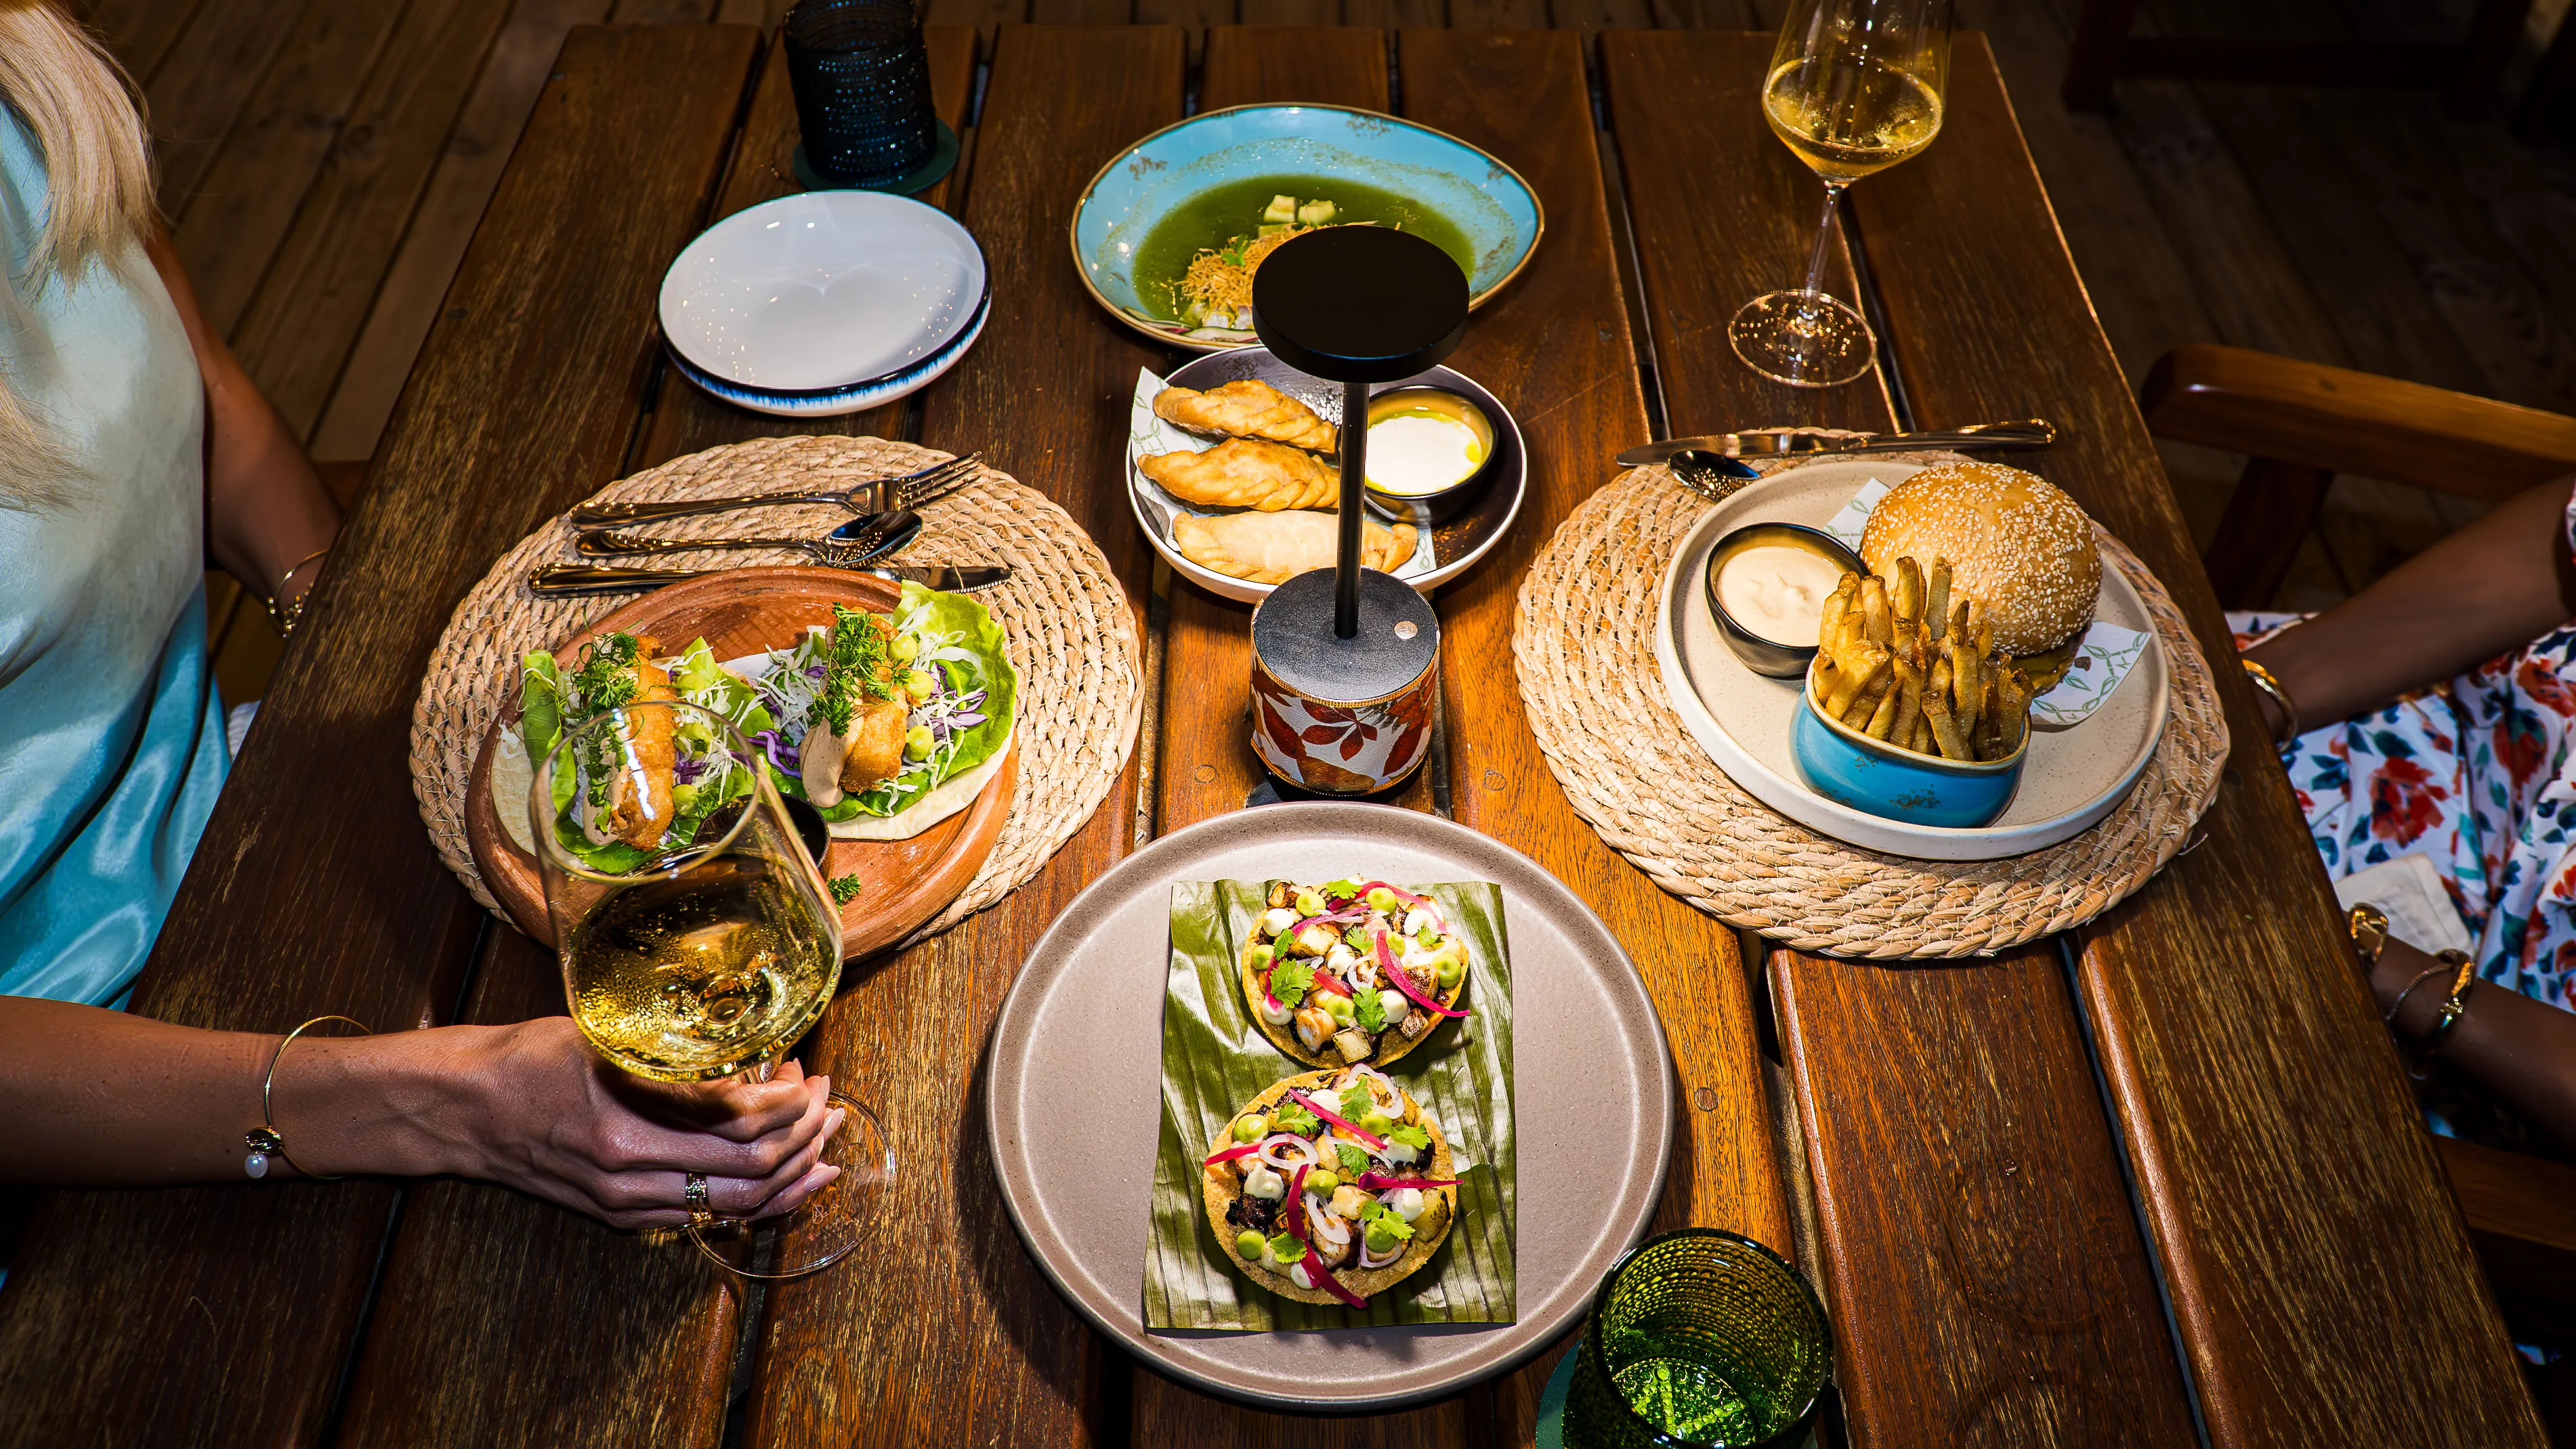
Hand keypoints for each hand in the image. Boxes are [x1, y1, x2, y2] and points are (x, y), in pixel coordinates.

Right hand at [419, 1018, 842, 1229]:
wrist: (462, 1109)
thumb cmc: (528, 1057)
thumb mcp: (605, 1036)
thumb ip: (674, 1055)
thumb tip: (752, 1060)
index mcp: (627, 1119)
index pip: (739, 1120)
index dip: (788, 1101)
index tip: (806, 1075)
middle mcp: (629, 1170)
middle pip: (750, 1168)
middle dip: (805, 1137)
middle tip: (829, 1106)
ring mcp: (624, 1200)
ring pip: (735, 1204)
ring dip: (792, 1175)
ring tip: (826, 1147)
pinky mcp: (618, 1215)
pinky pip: (704, 1218)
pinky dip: (754, 1203)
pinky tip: (783, 1183)